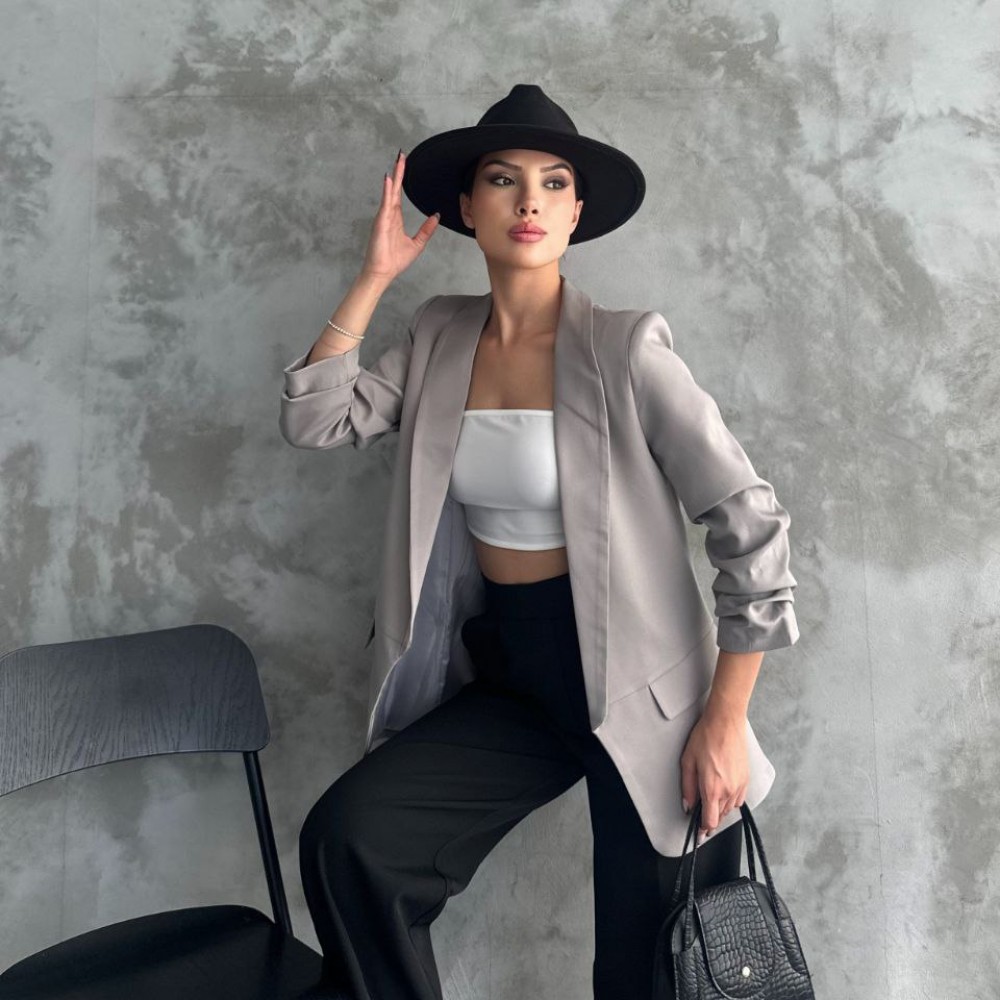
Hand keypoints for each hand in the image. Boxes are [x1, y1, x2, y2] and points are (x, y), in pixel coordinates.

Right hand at [360, 150, 440, 282]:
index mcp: (395, 219)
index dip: (402, 181)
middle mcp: (389, 215)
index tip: (404, 166)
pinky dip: (387, 192)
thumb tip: (436, 216)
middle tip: (402, 155)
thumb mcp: (417, 244)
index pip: (399, 195)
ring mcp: (384, 217)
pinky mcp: (381, 223)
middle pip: (395, 189)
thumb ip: (426, 230)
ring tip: (398, 161)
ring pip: (390, 193)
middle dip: (399, 172)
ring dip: (395, 177)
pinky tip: (389, 180)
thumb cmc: (394, 261)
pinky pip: (385, 204)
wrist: (383, 272)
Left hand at [679, 697, 748, 844]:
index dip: (702, 829)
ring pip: (730, 809)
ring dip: (720, 810)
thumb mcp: (688, 761)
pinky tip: (722, 793)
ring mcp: (740, 786)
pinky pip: (738, 799)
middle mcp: (728, 791)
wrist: (726, 722)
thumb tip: (688, 805)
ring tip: (710, 800)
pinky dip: (730, 802)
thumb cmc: (706, 738)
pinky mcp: (746, 779)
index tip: (698, 833)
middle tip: (700, 815)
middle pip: (720, 817)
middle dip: (710, 819)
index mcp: (712, 789)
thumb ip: (687, 787)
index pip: (710, 821)